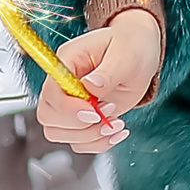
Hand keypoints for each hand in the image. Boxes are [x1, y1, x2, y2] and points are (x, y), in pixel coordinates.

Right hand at [35, 7, 161, 155]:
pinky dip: (97, 143)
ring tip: (117, 123)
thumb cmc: (131, 45)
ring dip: (89, 137)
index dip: (67, 108)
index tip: (94, 112)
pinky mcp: (82, 117)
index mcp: (68, 61)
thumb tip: (91, 85)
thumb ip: (108, 71)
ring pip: (59, 133)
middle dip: (78, 125)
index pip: (51, 91)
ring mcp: (70, 102)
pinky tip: (117, 131)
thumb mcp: (126, 54)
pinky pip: (77, 141)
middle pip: (48, 116)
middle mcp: (62, 83)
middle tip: (109, 114)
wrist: (141, 50)